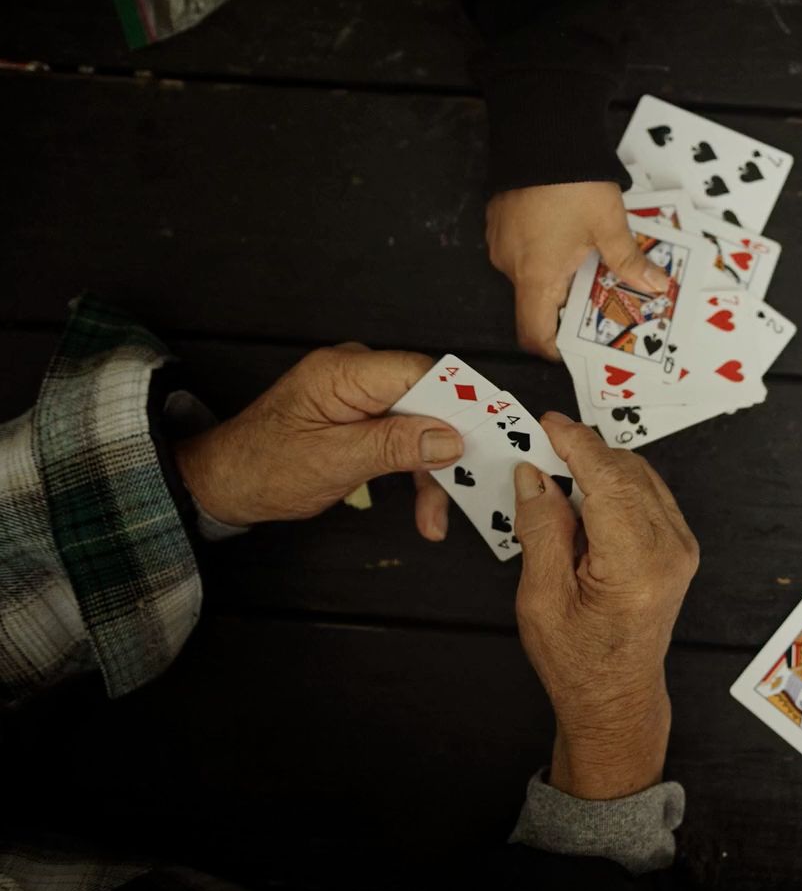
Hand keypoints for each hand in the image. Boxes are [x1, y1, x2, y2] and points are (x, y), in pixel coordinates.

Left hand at [174, 343, 463, 540]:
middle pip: (428, 400)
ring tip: (434, 518)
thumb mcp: (333, 462)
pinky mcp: (363, 416)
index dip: (461, 403)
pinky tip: (424, 508)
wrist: (223, 484)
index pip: (422, 372)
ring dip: (432, 471)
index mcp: (345, 372)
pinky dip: (415, 471)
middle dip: (448, 448)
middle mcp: (357, 374)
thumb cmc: (263, 468)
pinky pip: (405, 436)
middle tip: (470, 487)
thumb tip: (450, 437)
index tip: (490, 435)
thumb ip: (394, 445)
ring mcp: (360, 395)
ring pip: (421, 424)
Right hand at [486, 182, 669, 359]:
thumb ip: (629, 262)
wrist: (541, 130)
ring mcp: (501, 241)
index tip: (577, 345)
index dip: (554, 348)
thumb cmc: (573, 182)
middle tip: (601, 293)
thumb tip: (654, 285)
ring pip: (531, 273)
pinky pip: (522, 249)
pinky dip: (544, 251)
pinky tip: (569, 233)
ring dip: (558, 273)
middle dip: (568, 302)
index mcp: (536, 276)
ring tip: (591, 257)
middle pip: (537, 302)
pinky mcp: (500, 220)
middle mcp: (511, 265)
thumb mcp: (610, 226)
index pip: (534, 333)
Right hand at [512, 412, 699, 799]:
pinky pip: (648, 494)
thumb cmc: (578, 661)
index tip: (547, 424)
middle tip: (539, 449)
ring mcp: (681, 547)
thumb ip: (541, 529)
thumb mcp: (540, 598)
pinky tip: (585, 499)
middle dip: (582, 451)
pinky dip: (615, 484)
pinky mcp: (680, 547)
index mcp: (635, 564)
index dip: (574, 443)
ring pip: (639, 476)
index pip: (608, 478)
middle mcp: (669, 550)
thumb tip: (535, 475)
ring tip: (557, 478)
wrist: (616, 697)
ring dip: (599, 467)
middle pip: (626, 470)